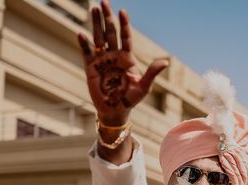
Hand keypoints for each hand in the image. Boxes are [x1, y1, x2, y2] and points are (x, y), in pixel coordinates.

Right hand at [77, 1, 168, 126]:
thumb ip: (152, 73)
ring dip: (96, 24)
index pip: (126, 37)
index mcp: (127, 58)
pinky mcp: (91, 67)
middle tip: (104, 1)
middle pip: (110, 33)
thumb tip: (165, 62)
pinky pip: (87, 53)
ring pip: (98, 38)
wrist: (115, 110)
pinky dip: (84, 44)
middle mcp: (114, 56)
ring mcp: (102, 60)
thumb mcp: (143, 87)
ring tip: (94, 9)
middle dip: (107, 18)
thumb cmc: (131, 99)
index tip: (123, 11)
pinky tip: (81, 34)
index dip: (124, 24)